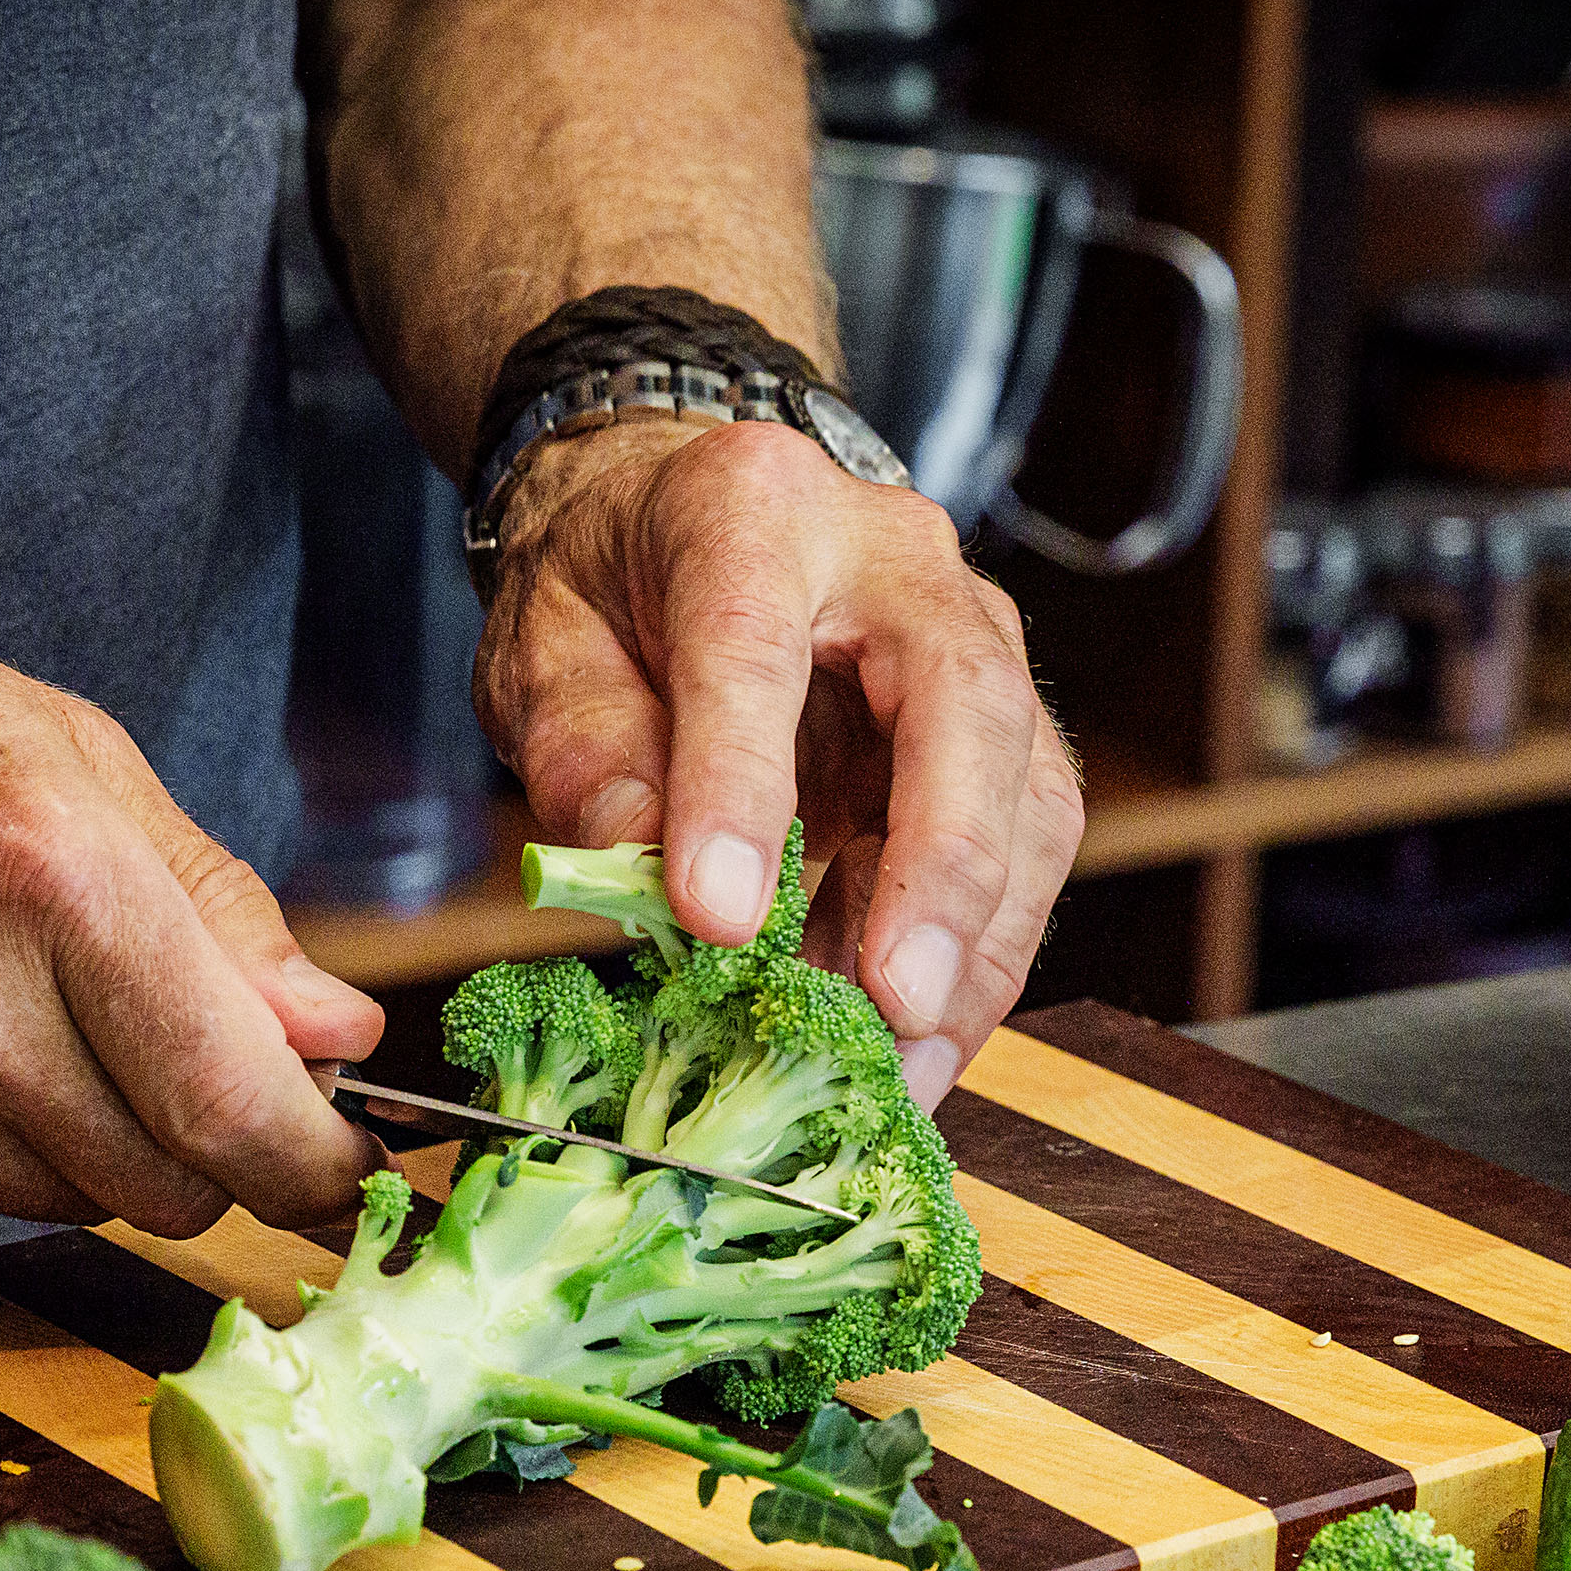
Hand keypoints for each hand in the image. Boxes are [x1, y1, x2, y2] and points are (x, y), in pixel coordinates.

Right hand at [0, 576, 383, 1234]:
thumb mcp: (66, 749)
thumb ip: (216, 907)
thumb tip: (338, 1036)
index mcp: (45, 874)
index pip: (235, 1102)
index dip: (320, 1158)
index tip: (352, 1161)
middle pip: (173, 1180)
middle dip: (220, 1146)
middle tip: (203, 1069)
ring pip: (78, 1199)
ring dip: (104, 1139)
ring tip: (40, 1013)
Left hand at [474, 416, 1082, 1109]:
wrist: (672, 517)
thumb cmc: (608, 586)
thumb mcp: (545, 656)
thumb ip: (589, 758)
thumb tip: (643, 884)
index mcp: (748, 510)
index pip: (752, 650)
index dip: (740, 788)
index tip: (717, 919)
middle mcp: (892, 556)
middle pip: (961, 701)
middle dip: (939, 866)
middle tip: (893, 1000)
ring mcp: (971, 635)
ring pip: (1026, 786)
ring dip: (974, 941)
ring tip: (900, 1060)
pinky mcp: (1000, 724)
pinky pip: (1025, 844)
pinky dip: (979, 957)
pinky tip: (916, 1039)